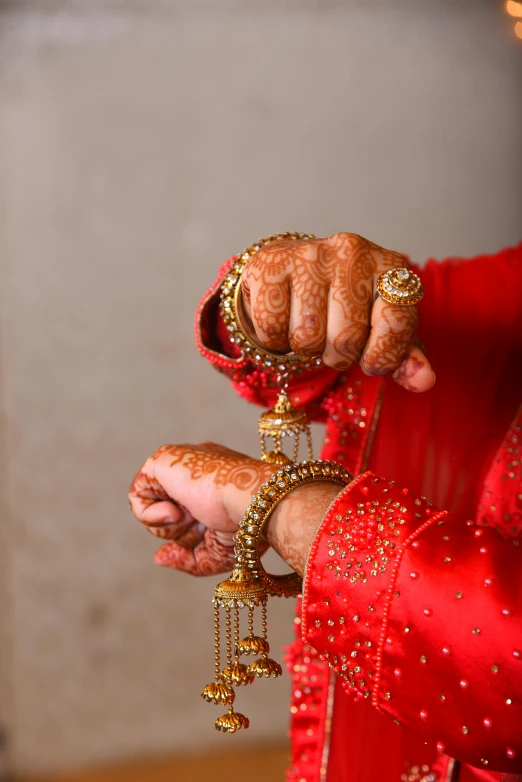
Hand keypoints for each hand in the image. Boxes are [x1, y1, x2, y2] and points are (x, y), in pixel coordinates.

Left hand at [128, 442, 272, 575]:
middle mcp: (196, 468)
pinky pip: (136, 494)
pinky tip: (175, 511)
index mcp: (215, 481)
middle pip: (169, 510)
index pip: (185, 511)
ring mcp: (180, 461)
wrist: (254, 503)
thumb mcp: (218, 553)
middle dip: (182, 531)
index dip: (188, 535)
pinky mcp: (163, 459)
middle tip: (202, 526)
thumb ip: (187, 559)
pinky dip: (149, 514)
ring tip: (191, 515)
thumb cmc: (247, 527)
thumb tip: (158, 557)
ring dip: (169, 525)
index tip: (204, 537)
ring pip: (151, 504)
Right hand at [240, 232, 434, 391]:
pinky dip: (275, 341)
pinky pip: (272, 329)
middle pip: (345, 339)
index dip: (383, 356)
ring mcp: (309, 255)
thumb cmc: (345, 304)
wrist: (293, 272)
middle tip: (332, 339)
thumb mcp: (381, 328)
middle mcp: (352, 252)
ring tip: (308, 327)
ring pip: (307, 337)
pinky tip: (283, 320)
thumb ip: (403, 356)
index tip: (372, 361)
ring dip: (305, 349)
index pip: (396, 324)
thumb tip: (424, 381)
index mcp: (389, 266)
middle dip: (338, 355)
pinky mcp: (269, 264)